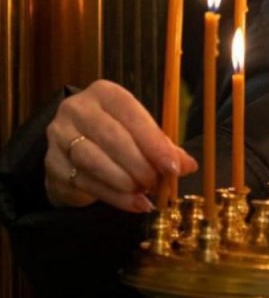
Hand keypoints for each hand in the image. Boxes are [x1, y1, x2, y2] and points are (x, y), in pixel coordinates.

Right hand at [44, 80, 197, 211]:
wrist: (74, 154)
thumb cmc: (115, 138)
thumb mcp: (141, 136)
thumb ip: (164, 148)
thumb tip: (188, 166)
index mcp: (105, 93)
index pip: (131, 114)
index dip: (154, 142)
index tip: (172, 167)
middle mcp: (77, 109)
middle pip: (111, 136)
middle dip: (139, 164)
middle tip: (158, 184)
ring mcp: (59, 136)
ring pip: (93, 160)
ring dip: (124, 181)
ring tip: (145, 195)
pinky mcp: (51, 163)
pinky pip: (83, 181)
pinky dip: (112, 196)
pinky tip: (132, 203)